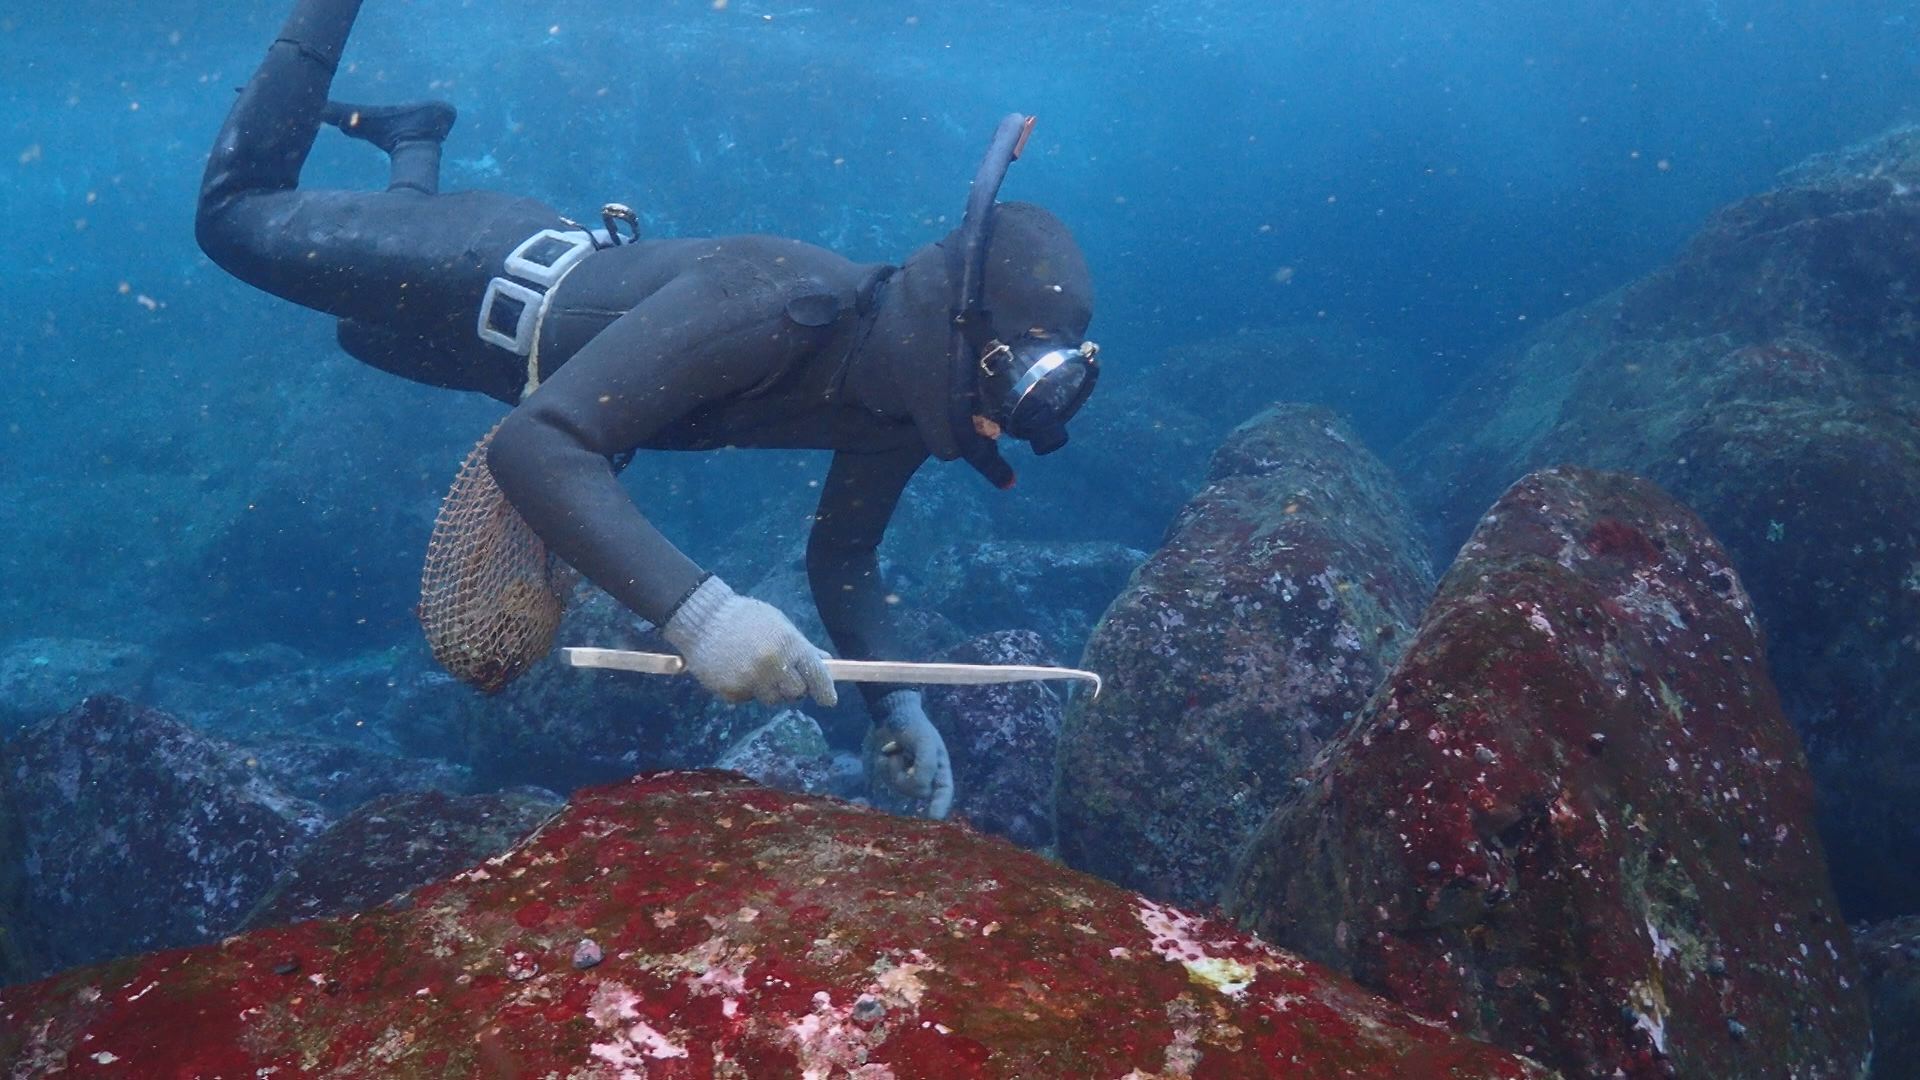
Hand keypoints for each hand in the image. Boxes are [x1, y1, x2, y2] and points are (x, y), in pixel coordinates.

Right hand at [662, 577, 837, 706]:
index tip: (828, 700)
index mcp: (789, 645)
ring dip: (769, 689)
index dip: (825, 690)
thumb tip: (824, 662)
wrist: (703, 618)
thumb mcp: (779, 624)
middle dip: (793, 687)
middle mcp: (773, 665)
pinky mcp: (731, 691)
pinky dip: (746, 690)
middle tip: (782, 676)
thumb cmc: (745, 617)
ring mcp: (751, 680)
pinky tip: (736, 671)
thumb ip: (801, 646)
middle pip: (796, 692)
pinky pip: (747, 699)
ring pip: (772, 699)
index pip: (816, 675)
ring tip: (755, 669)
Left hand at [868, 691, 953, 818]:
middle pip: (917, 791)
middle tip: (899, 753)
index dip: (940, 806)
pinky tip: (886, 752)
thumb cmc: (914, 725)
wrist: (891, 714)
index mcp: (939, 768)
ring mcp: (908, 777)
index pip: (943, 792)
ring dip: (893, 767)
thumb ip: (927, 764)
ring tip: (894, 749)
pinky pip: (886, 779)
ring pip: (899, 786)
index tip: (934, 818)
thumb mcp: (924, 740)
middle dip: (905, 774)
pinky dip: (883, 765)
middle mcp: (925, 776)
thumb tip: (922, 789)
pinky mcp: (892, 775)